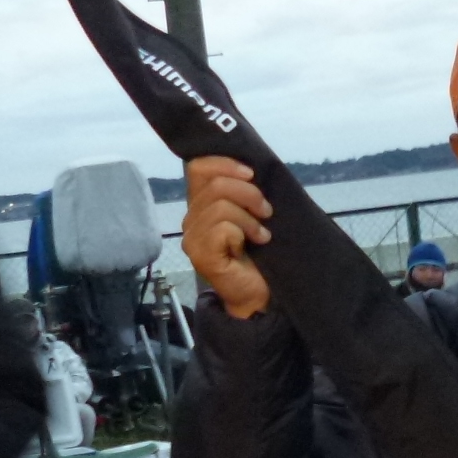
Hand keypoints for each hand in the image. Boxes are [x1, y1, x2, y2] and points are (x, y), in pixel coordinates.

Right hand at [182, 156, 273, 318]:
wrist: (259, 294)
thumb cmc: (258, 253)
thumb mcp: (251, 213)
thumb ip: (242, 191)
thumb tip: (250, 168)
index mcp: (200, 205)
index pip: (198, 167)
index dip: (225, 163)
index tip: (252, 174)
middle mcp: (191, 220)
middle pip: (215, 184)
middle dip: (248, 192)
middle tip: (266, 211)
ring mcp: (192, 238)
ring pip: (220, 205)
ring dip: (249, 216)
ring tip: (262, 232)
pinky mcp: (201, 254)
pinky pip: (222, 227)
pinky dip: (245, 231)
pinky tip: (255, 243)